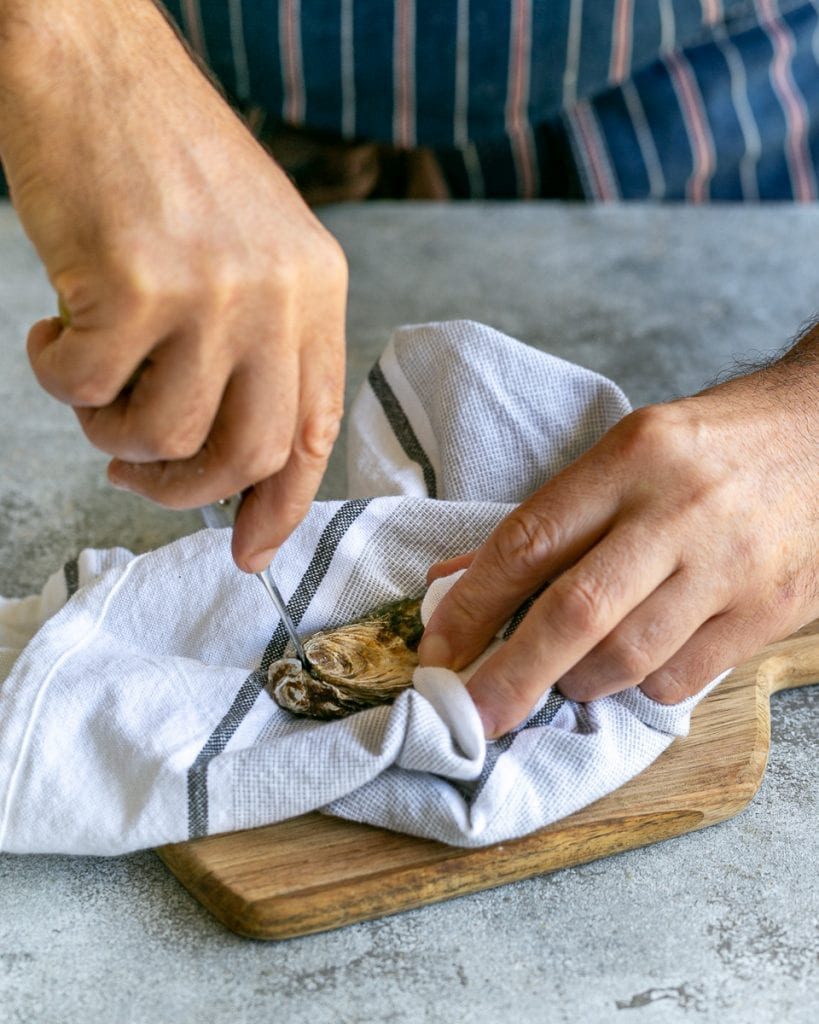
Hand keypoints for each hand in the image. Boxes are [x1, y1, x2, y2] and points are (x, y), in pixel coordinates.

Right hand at [0, 0, 346, 571]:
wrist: (92, 57)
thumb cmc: (161, 161)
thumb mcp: (250, 250)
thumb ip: (257, 346)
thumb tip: (233, 462)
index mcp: (317, 288)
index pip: (316, 429)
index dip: (285, 506)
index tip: (251, 552)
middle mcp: (279, 293)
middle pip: (248, 453)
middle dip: (184, 489)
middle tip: (132, 468)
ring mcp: (212, 288)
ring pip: (165, 434)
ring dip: (112, 429)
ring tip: (91, 380)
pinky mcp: (136, 283)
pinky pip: (87, 388)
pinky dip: (59, 376)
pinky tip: (53, 329)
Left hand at [418, 344, 818, 736]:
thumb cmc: (704, 452)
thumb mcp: (621, 458)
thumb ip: (544, 522)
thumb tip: (453, 581)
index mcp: (629, 460)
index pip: (531, 541)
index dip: (472, 605)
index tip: (437, 653)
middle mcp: (679, 511)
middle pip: (576, 611)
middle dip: (511, 674)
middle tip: (471, 714)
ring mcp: (729, 565)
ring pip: (629, 656)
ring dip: (578, 681)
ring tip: (565, 675)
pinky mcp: (769, 609)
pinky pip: (683, 676)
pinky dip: (640, 686)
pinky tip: (634, 663)